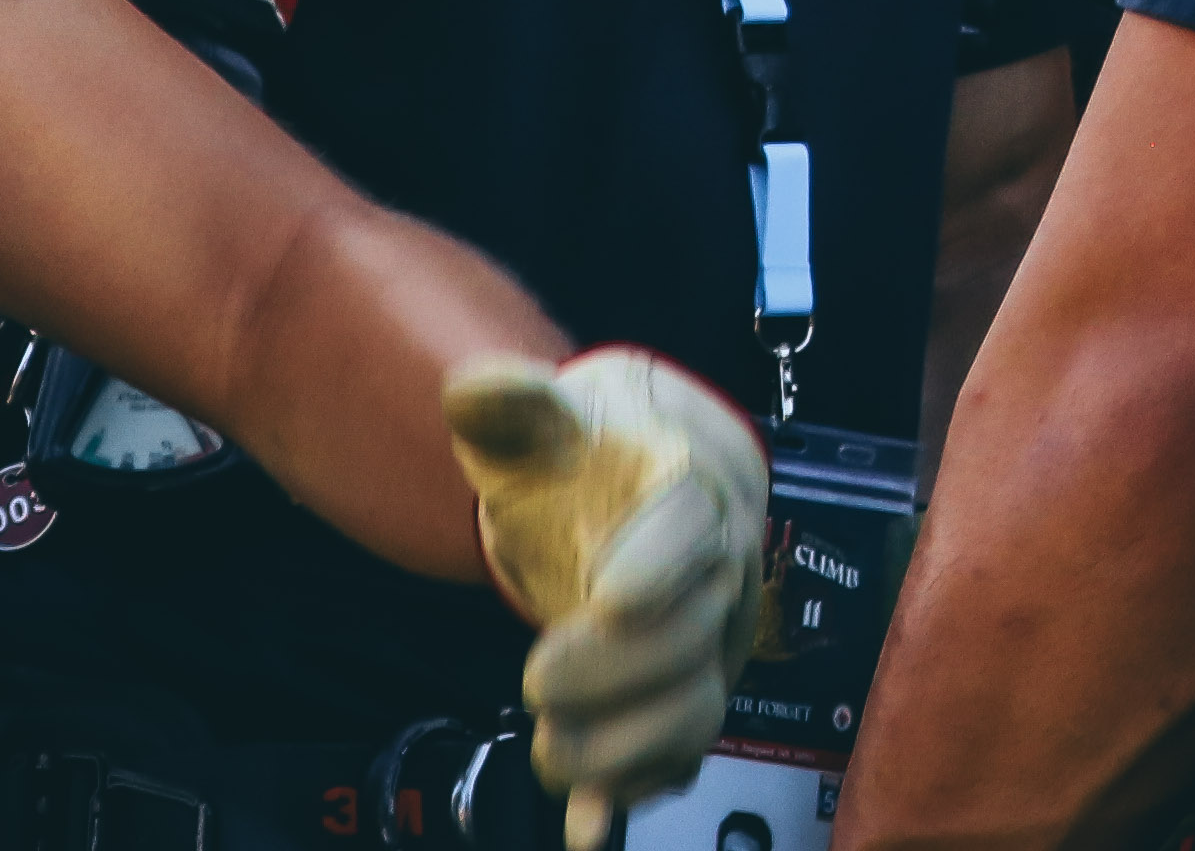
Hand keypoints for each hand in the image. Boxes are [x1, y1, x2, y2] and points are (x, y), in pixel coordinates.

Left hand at [446, 348, 769, 848]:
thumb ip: (509, 402)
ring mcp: (713, 635)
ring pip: (698, 707)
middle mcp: (722, 563)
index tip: (607, 598)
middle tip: (537, 686)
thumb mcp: (538, 415)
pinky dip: (636, 791)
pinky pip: (681, 751)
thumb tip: (472, 387)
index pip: (692, 523)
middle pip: (693, 630)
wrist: (627, 482)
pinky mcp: (695, 690)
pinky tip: (588, 826)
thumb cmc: (582, 447)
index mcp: (690, 478)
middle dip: (617, 673)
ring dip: (625, 748)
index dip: (658, 563)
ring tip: (547, 755)